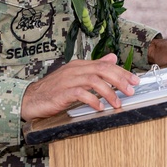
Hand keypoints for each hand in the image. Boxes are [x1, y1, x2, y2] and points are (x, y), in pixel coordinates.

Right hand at [21, 54, 139, 121]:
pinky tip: (99, 108)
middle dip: (119, 80)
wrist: (31, 98)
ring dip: (109, 92)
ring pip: (94, 81)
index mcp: (80, 65)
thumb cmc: (54, 89)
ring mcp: (68, 80)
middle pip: (102, 70)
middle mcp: (75, 70)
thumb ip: (94, 67)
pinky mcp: (62, 93)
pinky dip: (92, 100)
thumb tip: (113, 58)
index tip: (134, 81)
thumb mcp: (76, 75)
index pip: (105, 65)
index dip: (122, 72)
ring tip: (117, 103)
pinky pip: (80, 94)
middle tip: (130, 91)